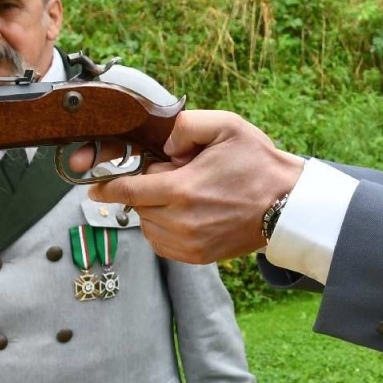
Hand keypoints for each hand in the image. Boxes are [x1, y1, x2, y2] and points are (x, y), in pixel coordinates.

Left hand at [87, 111, 304, 263]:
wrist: (287, 205)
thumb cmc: (258, 164)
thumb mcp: (226, 126)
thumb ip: (185, 125)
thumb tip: (159, 141)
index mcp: (182, 190)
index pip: (127, 191)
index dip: (107, 187)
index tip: (95, 185)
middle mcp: (181, 222)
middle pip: (137, 207)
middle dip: (145, 189)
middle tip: (173, 175)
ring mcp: (189, 244)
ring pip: (148, 226)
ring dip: (153, 210)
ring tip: (183, 194)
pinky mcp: (197, 257)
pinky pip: (162, 243)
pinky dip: (163, 228)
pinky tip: (184, 213)